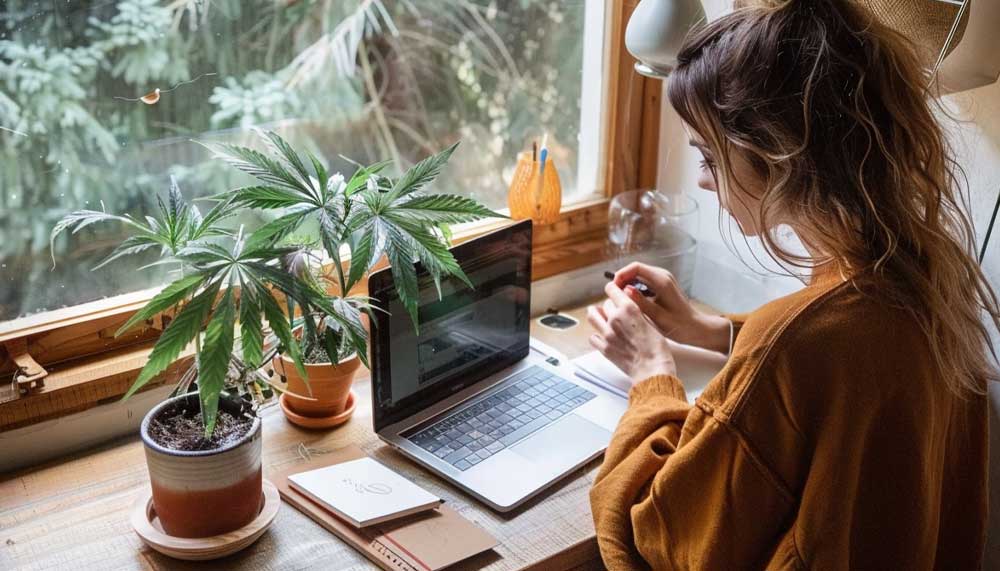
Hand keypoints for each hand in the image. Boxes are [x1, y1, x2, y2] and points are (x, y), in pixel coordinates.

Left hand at [587, 281, 677, 383]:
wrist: (652, 369)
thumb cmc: (657, 348)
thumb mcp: (651, 322)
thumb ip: (637, 312)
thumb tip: (628, 306)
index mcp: (628, 309)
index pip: (611, 289)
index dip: (613, 288)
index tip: (613, 289)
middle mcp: (615, 319)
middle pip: (605, 304)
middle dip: (610, 305)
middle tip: (615, 309)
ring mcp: (607, 334)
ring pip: (592, 316)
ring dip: (596, 314)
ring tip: (599, 315)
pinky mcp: (604, 348)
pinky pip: (593, 336)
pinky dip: (597, 334)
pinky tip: (603, 336)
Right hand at [612, 262, 730, 353]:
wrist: (695, 327)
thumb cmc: (679, 325)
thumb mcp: (657, 316)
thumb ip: (640, 302)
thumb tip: (624, 290)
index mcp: (662, 281)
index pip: (635, 267)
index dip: (621, 274)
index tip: (612, 287)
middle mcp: (662, 276)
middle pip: (635, 270)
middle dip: (622, 280)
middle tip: (613, 295)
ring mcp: (662, 280)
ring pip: (638, 276)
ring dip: (627, 284)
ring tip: (620, 299)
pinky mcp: (661, 286)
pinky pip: (643, 282)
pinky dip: (634, 289)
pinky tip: (631, 302)